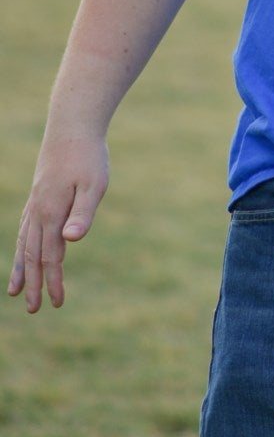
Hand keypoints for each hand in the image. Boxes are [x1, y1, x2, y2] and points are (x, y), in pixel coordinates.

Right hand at [9, 135, 109, 313]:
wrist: (72, 126)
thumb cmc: (89, 156)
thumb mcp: (95, 185)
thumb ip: (83, 214)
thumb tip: (72, 240)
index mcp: (52, 213)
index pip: (50, 257)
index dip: (53, 281)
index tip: (57, 303)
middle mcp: (38, 212)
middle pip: (32, 255)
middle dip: (34, 283)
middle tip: (34, 310)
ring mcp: (35, 204)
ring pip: (23, 243)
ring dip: (21, 269)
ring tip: (16, 292)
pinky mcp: (38, 197)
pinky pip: (25, 229)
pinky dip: (21, 247)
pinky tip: (22, 253)